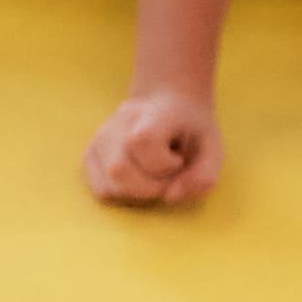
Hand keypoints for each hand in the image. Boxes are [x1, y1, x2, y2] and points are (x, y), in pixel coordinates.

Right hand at [84, 85, 223, 208]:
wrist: (168, 103)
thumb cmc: (191, 129)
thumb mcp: (212, 148)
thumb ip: (202, 177)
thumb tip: (170, 197)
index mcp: (150, 114)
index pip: (141, 141)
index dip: (165, 164)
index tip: (179, 160)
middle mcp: (116, 123)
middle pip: (119, 170)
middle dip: (150, 187)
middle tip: (167, 176)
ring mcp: (98, 139)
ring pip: (108, 186)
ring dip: (137, 193)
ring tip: (151, 177)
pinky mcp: (89, 155)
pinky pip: (101, 191)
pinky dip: (123, 195)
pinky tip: (138, 180)